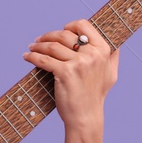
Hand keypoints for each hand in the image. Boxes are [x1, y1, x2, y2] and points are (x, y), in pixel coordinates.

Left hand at [22, 19, 117, 133]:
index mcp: (103, 50)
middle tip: (39, 40)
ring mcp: (79, 63)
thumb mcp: (111, 73)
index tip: (60, 31)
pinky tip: (27, 56)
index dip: (69, 26)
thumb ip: (112, 56)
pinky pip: (44, 59)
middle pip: (64, 35)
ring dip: (38, 45)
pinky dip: (33, 56)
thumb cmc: (95, 95)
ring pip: (52, 46)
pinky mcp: (65, 72)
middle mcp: (93, 54)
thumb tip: (114, 41)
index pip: (84, 25)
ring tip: (32, 47)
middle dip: (48, 36)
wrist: (86, 116)